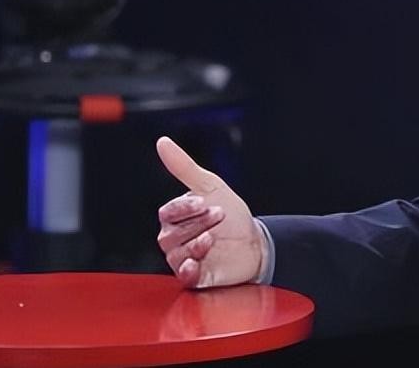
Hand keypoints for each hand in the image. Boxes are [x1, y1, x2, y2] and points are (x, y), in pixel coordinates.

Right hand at [155, 136, 264, 287]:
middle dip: (198, 223)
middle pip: (172, 234)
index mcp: (175, 217)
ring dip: (198, 244)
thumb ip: (184, 166)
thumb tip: (162, 142)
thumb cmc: (231, 215)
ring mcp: (184, 259)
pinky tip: (196, 262)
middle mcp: (175, 239)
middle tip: (219, 215)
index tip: (203, 202)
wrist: (255, 242)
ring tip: (214, 238)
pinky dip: (188, 271)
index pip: (168, 212)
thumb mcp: (210, 186)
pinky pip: (184, 277)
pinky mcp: (196, 277)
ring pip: (178, 254)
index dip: (185, 207)